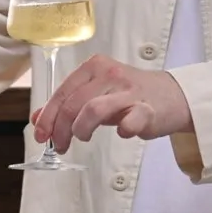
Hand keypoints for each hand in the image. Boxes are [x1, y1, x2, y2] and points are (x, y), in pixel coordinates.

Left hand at [32, 55, 192, 153]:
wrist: (173, 96)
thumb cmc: (129, 96)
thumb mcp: (94, 94)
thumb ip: (67, 104)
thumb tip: (38, 119)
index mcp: (94, 67)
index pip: (62, 92)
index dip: (48, 116)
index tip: (41, 135)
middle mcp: (110, 74)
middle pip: (74, 103)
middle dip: (61, 128)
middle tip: (61, 145)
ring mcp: (129, 90)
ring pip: (94, 109)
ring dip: (81, 129)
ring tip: (83, 137)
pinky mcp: (148, 107)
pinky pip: (131, 119)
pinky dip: (123, 129)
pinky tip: (122, 133)